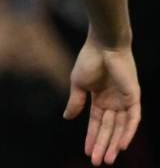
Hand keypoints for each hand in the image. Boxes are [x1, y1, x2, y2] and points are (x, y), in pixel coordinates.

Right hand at [63, 37, 141, 165]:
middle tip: (97, 162)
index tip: (86, 152)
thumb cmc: (89, 60)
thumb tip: (67, 118)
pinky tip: (121, 145)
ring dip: (114, 144)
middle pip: (109, 129)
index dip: (92, 138)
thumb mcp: (78, 84)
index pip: (97, 123)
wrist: (103, 46)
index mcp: (99, 99)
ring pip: (120, 128)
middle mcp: (113, 102)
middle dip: (102, 146)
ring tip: (107, 159)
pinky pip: (133, 119)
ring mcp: (124, 101)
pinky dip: (128, 133)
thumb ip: (75, 102)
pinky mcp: (134, 98)